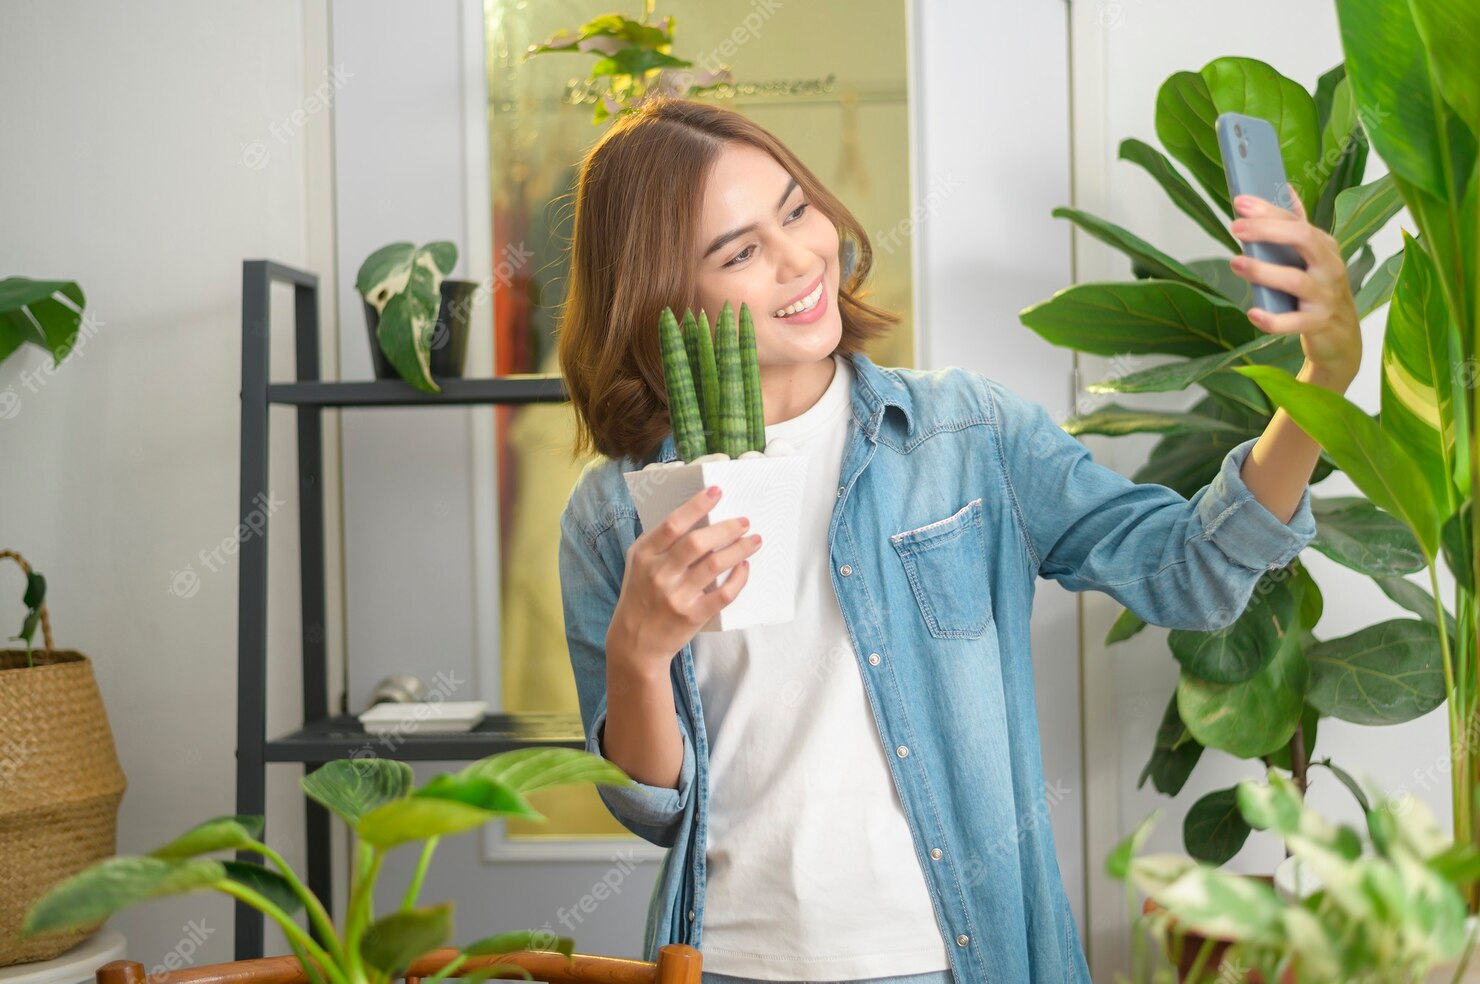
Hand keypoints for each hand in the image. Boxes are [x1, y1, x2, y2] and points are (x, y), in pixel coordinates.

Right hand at [607, 485, 762, 675]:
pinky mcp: (692, 616)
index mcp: (644, 555)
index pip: (673, 524)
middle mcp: (659, 574)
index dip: (697, 505)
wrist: (635, 643)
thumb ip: (661, 542)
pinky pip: (723, 593)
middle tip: (744, 521)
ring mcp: (676, 596)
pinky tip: (745, 566)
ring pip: (714, 565)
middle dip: (726, 528)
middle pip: (697, 542)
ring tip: (754, 540)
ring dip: (739, 549)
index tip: (717, 492)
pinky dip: (739, 578)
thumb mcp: (639, 564)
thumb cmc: (640, 596)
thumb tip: (698, 515)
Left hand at [1228, 190, 1361, 386]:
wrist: (1342, 335)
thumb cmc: (1319, 290)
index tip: (1240, 202)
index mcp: (1324, 246)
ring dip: (1263, 271)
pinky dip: (1273, 319)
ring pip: (1296, 280)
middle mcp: (1329, 267)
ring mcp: (1325, 296)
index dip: (1269, 211)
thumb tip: (1285, 188)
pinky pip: (1294, 321)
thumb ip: (1297, 225)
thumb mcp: (1313, 256)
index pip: (1297, 221)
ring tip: (1235, 262)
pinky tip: (1253, 313)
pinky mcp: (1318, 323)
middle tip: (1235, 227)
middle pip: (1303, 239)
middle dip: (1268, 230)